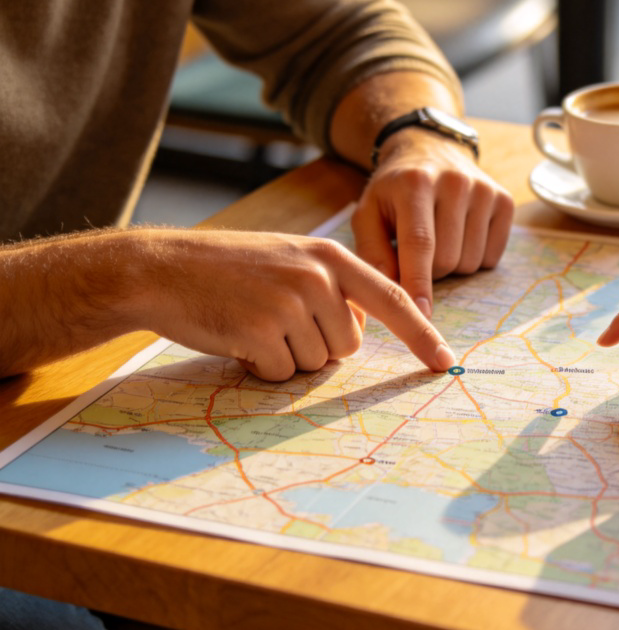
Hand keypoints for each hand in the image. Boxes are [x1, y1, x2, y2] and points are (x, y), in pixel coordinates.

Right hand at [130, 230, 456, 380]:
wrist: (162, 268)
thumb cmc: (228, 267)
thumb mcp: (290, 259)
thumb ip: (332, 287)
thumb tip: (358, 334)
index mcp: (330, 256)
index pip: (393, 300)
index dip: (422, 335)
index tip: (444, 363)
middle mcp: (317, 277)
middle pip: (349, 345)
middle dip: (318, 344)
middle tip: (276, 319)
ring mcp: (289, 304)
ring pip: (315, 362)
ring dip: (286, 355)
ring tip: (253, 321)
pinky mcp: (260, 333)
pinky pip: (280, 373)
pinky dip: (260, 366)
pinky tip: (237, 336)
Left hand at [350, 133, 513, 317]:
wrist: (429, 150)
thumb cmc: (394, 192)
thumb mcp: (368, 213)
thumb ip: (372, 252)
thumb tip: (390, 291)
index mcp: (415, 184)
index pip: (420, 243)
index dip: (419, 282)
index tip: (421, 315)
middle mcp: (455, 182)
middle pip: (448, 260)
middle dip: (430, 272)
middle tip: (417, 254)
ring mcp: (484, 190)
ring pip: (471, 262)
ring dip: (452, 266)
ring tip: (439, 240)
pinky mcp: (504, 201)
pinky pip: (492, 257)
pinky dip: (474, 257)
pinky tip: (461, 235)